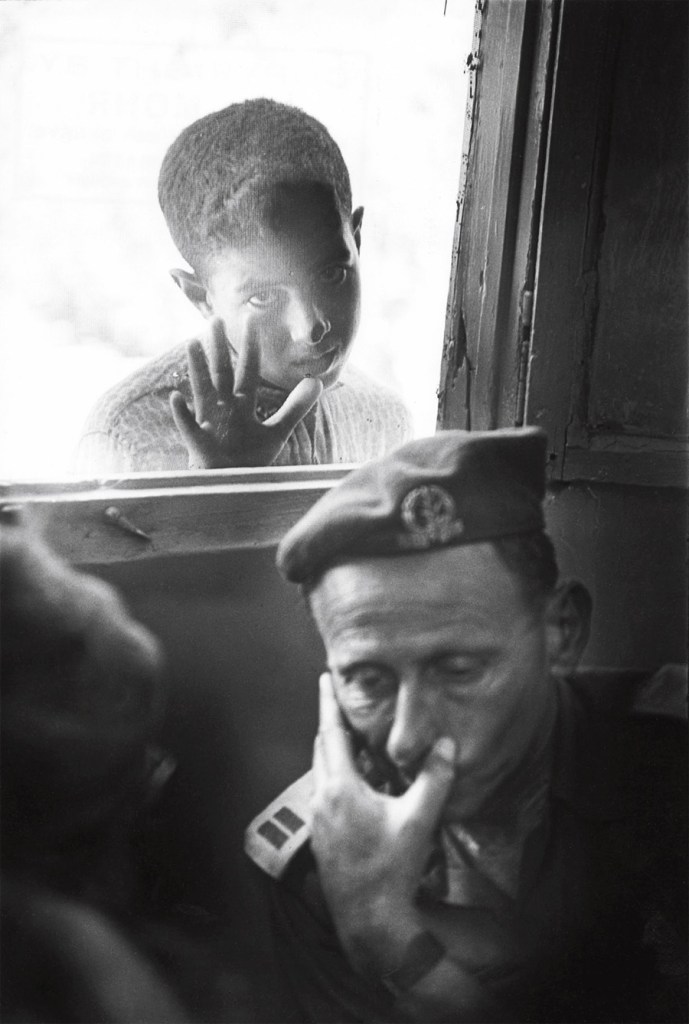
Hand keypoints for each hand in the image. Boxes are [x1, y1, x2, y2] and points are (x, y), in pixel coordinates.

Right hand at [170, 317, 322, 468]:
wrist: (231, 483)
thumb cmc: (249, 456)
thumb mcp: (277, 431)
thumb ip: (295, 407)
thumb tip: (318, 383)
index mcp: (242, 403)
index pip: (248, 370)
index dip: (251, 348)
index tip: (251, 321)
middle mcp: (224, 407)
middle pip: (223, 373)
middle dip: (220, 348)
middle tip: (215, 319)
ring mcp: (209, 422)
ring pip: (203, 390)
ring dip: (198, 369)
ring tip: (192, 344)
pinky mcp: (199, 442)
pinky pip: (188, 426)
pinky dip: (181, 413)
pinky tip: (176, 397)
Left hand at [311, 672, 455, 948]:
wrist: (369, 919)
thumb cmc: (392, 869)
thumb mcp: (419, 820)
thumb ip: (434, 779)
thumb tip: (447, 745)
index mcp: (340, 788)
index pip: (330, 732)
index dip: (327, 702)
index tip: (324, 677)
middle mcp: (322, 799)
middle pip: (323, 748)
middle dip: (332, 723)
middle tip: (341, 701)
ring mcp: (318, 819)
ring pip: (322, 771)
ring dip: (334, 751)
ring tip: (353, 738)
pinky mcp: (322, 836)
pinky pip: (325, 792)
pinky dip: (337, 775)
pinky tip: (357, 782)